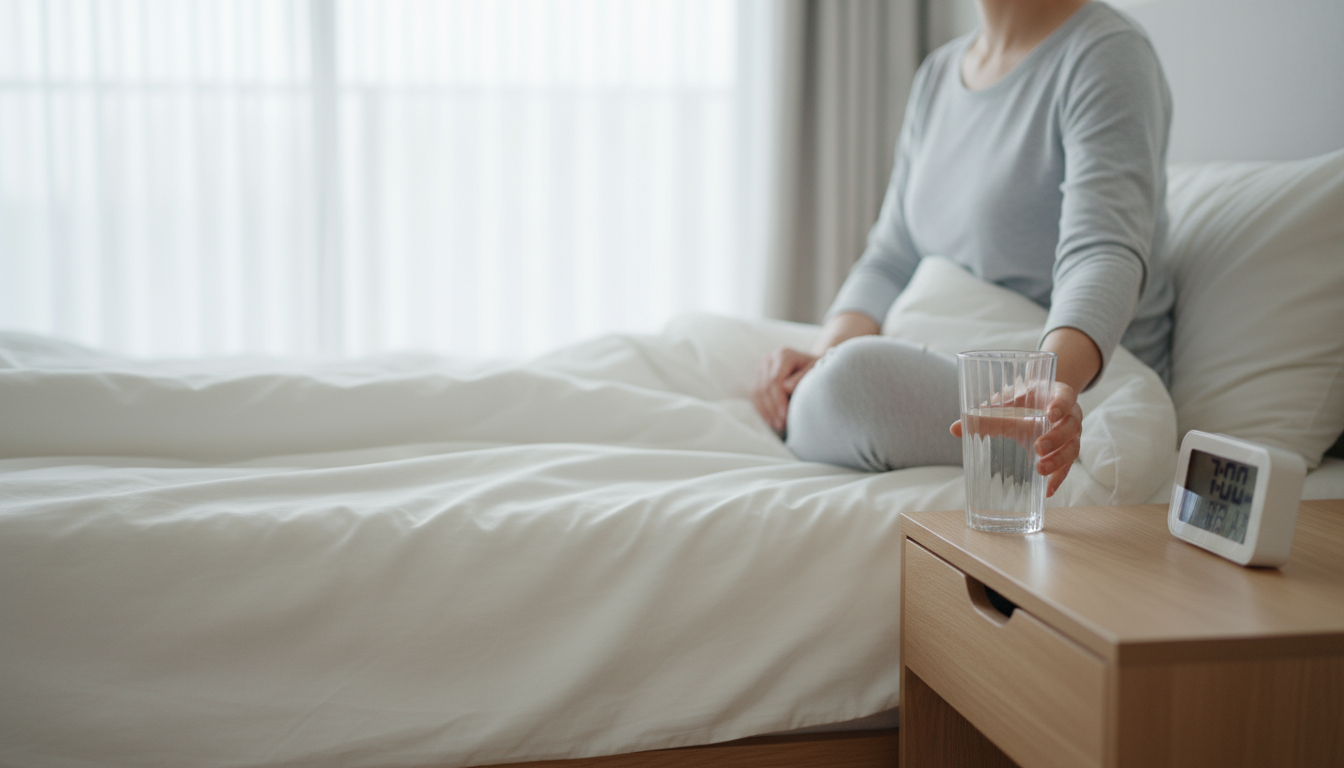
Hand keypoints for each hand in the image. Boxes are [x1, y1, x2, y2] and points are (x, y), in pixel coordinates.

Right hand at [751, 346, 818, 434]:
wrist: (811, 365)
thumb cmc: (817, 370)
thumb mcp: (816, 372)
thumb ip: (802, 378)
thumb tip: (786, 387)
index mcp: (783, 354)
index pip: (775, 380)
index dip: (779, 401)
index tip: (786, 417)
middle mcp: (769, 358)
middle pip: (764, 387)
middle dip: (772, 409)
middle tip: (781, 426)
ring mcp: (761, 367)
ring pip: (757, 392)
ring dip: (765, 411)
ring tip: (776, 426)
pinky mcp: (758, 376)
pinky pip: (755, 394)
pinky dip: (761, 409)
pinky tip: (770, 420)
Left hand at [949, 381, 1082, 497]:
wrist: (1040, 402)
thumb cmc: (1025, 400)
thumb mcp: (1009, 404)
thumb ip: (986, 415)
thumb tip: (954, 428)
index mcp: (1058, 396)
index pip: (1065, 397)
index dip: (1060, 405)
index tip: (1051, 413)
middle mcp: (1071, 416)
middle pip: (1071, 427)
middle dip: (1056, 438)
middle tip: (1038, 447)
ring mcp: (1072, 435)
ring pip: (1072, 448)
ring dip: (1058, 460)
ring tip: (1041, 469)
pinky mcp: (1067, 452)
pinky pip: (1067, 467)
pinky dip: (1058, 479)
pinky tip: (1048, 492)